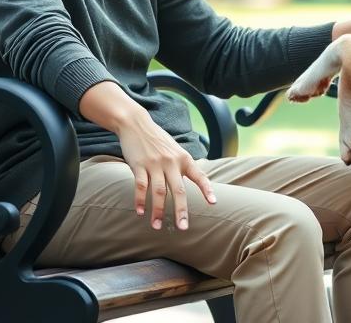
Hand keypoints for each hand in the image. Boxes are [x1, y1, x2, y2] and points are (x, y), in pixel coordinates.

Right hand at [116, 109, 216, 230]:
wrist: (137, 124)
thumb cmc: (158, 140)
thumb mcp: (175, 150)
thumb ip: (183, 165)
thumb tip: (194, 181)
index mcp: (183, 158)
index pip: (199, 175)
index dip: (206, 189)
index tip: (213, 203)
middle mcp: (171, 162)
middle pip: (178, 190)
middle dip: (181, 211)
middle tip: (183, 228)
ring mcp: (155, 163)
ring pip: (159, 192)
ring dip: (158, 211)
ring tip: (157, 226)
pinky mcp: (139, 165)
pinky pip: (141, 186)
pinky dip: (140, 200)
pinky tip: (140, 212)